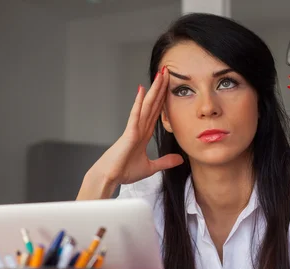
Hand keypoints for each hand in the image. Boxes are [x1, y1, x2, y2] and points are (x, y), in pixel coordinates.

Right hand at [79, 67, 183, 198]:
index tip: (169, 85)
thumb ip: (165, 162)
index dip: (163, 98)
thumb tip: (180, 159)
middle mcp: (139, 128)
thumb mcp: (150, 167)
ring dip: (153, 90)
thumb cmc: (124, 171)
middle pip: (153, 104)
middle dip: (160, 88)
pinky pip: (135, 115)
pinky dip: (138, 103)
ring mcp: (134, 129)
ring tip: (160, 75)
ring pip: (146, 105)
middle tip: (167, 71)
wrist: (109, 177)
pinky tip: (142, 91)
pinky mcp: (128, 133)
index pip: (156, 112)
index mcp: (144, 134)